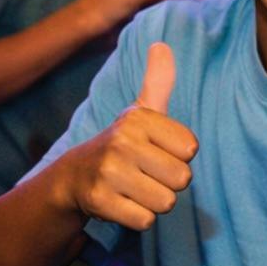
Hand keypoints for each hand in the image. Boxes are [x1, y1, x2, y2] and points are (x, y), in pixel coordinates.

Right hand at [56, 43, 195, 229]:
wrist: (75, 176)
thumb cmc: (122, 144)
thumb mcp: (141, 111)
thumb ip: (158, 81)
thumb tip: (161, 44)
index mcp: (139, 118)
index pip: (191, 149)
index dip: (178, 156)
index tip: (155, 151)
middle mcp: (122, 141)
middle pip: (182, 178)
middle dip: (168, 182)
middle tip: (144, 174)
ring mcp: (109, 171)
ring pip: (166, 202)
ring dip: (153, 202)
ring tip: (133, 188)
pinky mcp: (100, 201)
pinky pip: (145, 221)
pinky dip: (138, 218)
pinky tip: (122, 203)